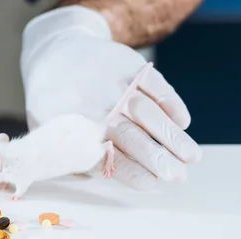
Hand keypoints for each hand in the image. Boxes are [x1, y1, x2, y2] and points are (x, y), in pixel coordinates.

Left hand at [21, 6, 200, 190]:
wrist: (54, 51)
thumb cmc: (53, 102)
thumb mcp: (48, 130)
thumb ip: (71, 155)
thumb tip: (98, 178)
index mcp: (74, 130)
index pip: (106, 156)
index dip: (131, 172)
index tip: (153, 184)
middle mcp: (95, 108)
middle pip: (130, 136)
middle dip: (157, 158)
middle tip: (178, 177)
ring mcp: (114, 85)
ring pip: (147, 113)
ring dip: (172, 136)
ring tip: (192, 157)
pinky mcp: (129, 65)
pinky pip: (154, 85)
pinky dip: (171, 103)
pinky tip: (183, 122)